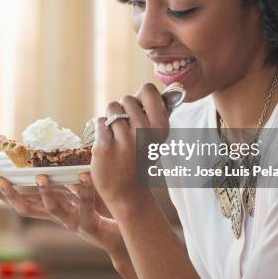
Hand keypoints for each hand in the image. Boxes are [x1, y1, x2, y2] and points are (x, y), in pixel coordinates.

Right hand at [0, 173, 125, 255]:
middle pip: (26, 209)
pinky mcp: (90, 225)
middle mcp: (58, 217)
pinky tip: (84, 175)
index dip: (3, 194)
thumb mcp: (80, 189)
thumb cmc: (103, 207)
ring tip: (41, 176)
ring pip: (53, 210)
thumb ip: (67, 177)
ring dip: (45, 192)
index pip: (22, 201)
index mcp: (53, 208)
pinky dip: (84, 190)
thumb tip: (53, 154)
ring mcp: (73, 223)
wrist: (126, 232)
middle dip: (10, 194)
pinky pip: (85, 206)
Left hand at [91, 82, 172, 216]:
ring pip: (111, 108)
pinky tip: (108, 144)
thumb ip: (162, 111)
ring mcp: (123, 140)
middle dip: (124, 110)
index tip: (140, 108)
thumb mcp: (157, 137)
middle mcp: (143, 132)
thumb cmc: (142, 159)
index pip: (148, 90)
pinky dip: (102, 130)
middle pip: (127, 99)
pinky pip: (99, 121)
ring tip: (117, 136)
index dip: (141, 96)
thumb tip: (177, 86)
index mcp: (160, 127)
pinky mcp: (104, 146)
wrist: (127, 193)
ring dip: (111, 119)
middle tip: (127, 129)